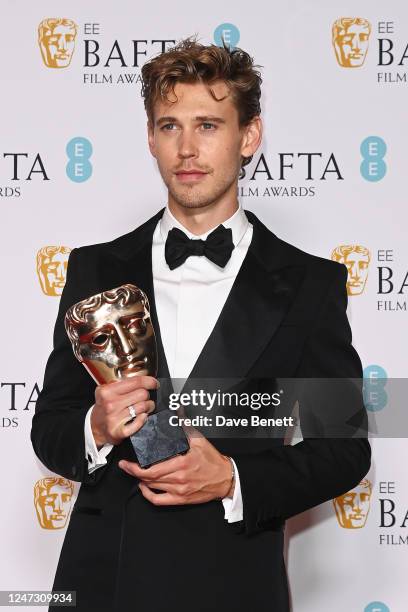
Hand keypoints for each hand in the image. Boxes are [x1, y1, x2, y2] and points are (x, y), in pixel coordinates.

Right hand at [91, 375, 158, 446]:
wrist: (94, 428)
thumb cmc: (104, 408)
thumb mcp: (106, 391)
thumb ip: (121, 383)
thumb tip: (143, 379)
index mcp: (107, 391)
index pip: (135, 382)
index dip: (149, 381)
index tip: (154, 383)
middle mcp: (110, 404)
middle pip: (142, 394)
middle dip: (148, 395)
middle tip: (146, 398)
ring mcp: (114, 419)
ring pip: (143, 407)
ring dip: (148, 406)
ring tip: (146, 407)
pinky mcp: (119, 432)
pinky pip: (139, 422)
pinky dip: (143, 419)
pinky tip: (142, 416)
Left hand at [118, 429, 233, 505]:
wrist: (225, 478)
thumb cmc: (212, 461)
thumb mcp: (199, 441)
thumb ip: (185, 426)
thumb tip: (178, 413)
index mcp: (181, 463)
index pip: (152, 468)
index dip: (135, 467)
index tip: (127, 462)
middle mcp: (178, 479)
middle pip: (148, 478)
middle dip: (133, 472)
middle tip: (125, 467)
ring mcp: (179, 491)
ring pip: (152, 488)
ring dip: (141, 481)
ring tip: (135, 473)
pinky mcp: (180, 499)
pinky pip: (159, 500)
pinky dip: (148, 495)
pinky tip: (144, 488)